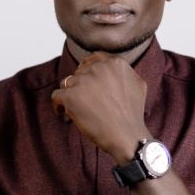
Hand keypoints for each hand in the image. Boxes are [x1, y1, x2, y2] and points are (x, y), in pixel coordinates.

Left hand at [51, 51, 151, 165]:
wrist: (127, 136)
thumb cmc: (132, 114)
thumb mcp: (138, 84)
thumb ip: (124, 70)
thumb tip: (109, 65)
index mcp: (115, 63)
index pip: (93, 58)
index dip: (87, 68)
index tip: (84, 78)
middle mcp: (98, 68)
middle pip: (79, 72)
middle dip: (81, 85)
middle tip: (86, 101)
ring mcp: (83, 81)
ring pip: (67, 83)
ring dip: (71, 94)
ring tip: (77, 108)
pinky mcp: (71, 96)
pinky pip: (56, 96)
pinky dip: (58, 104)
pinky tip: (61, 112)